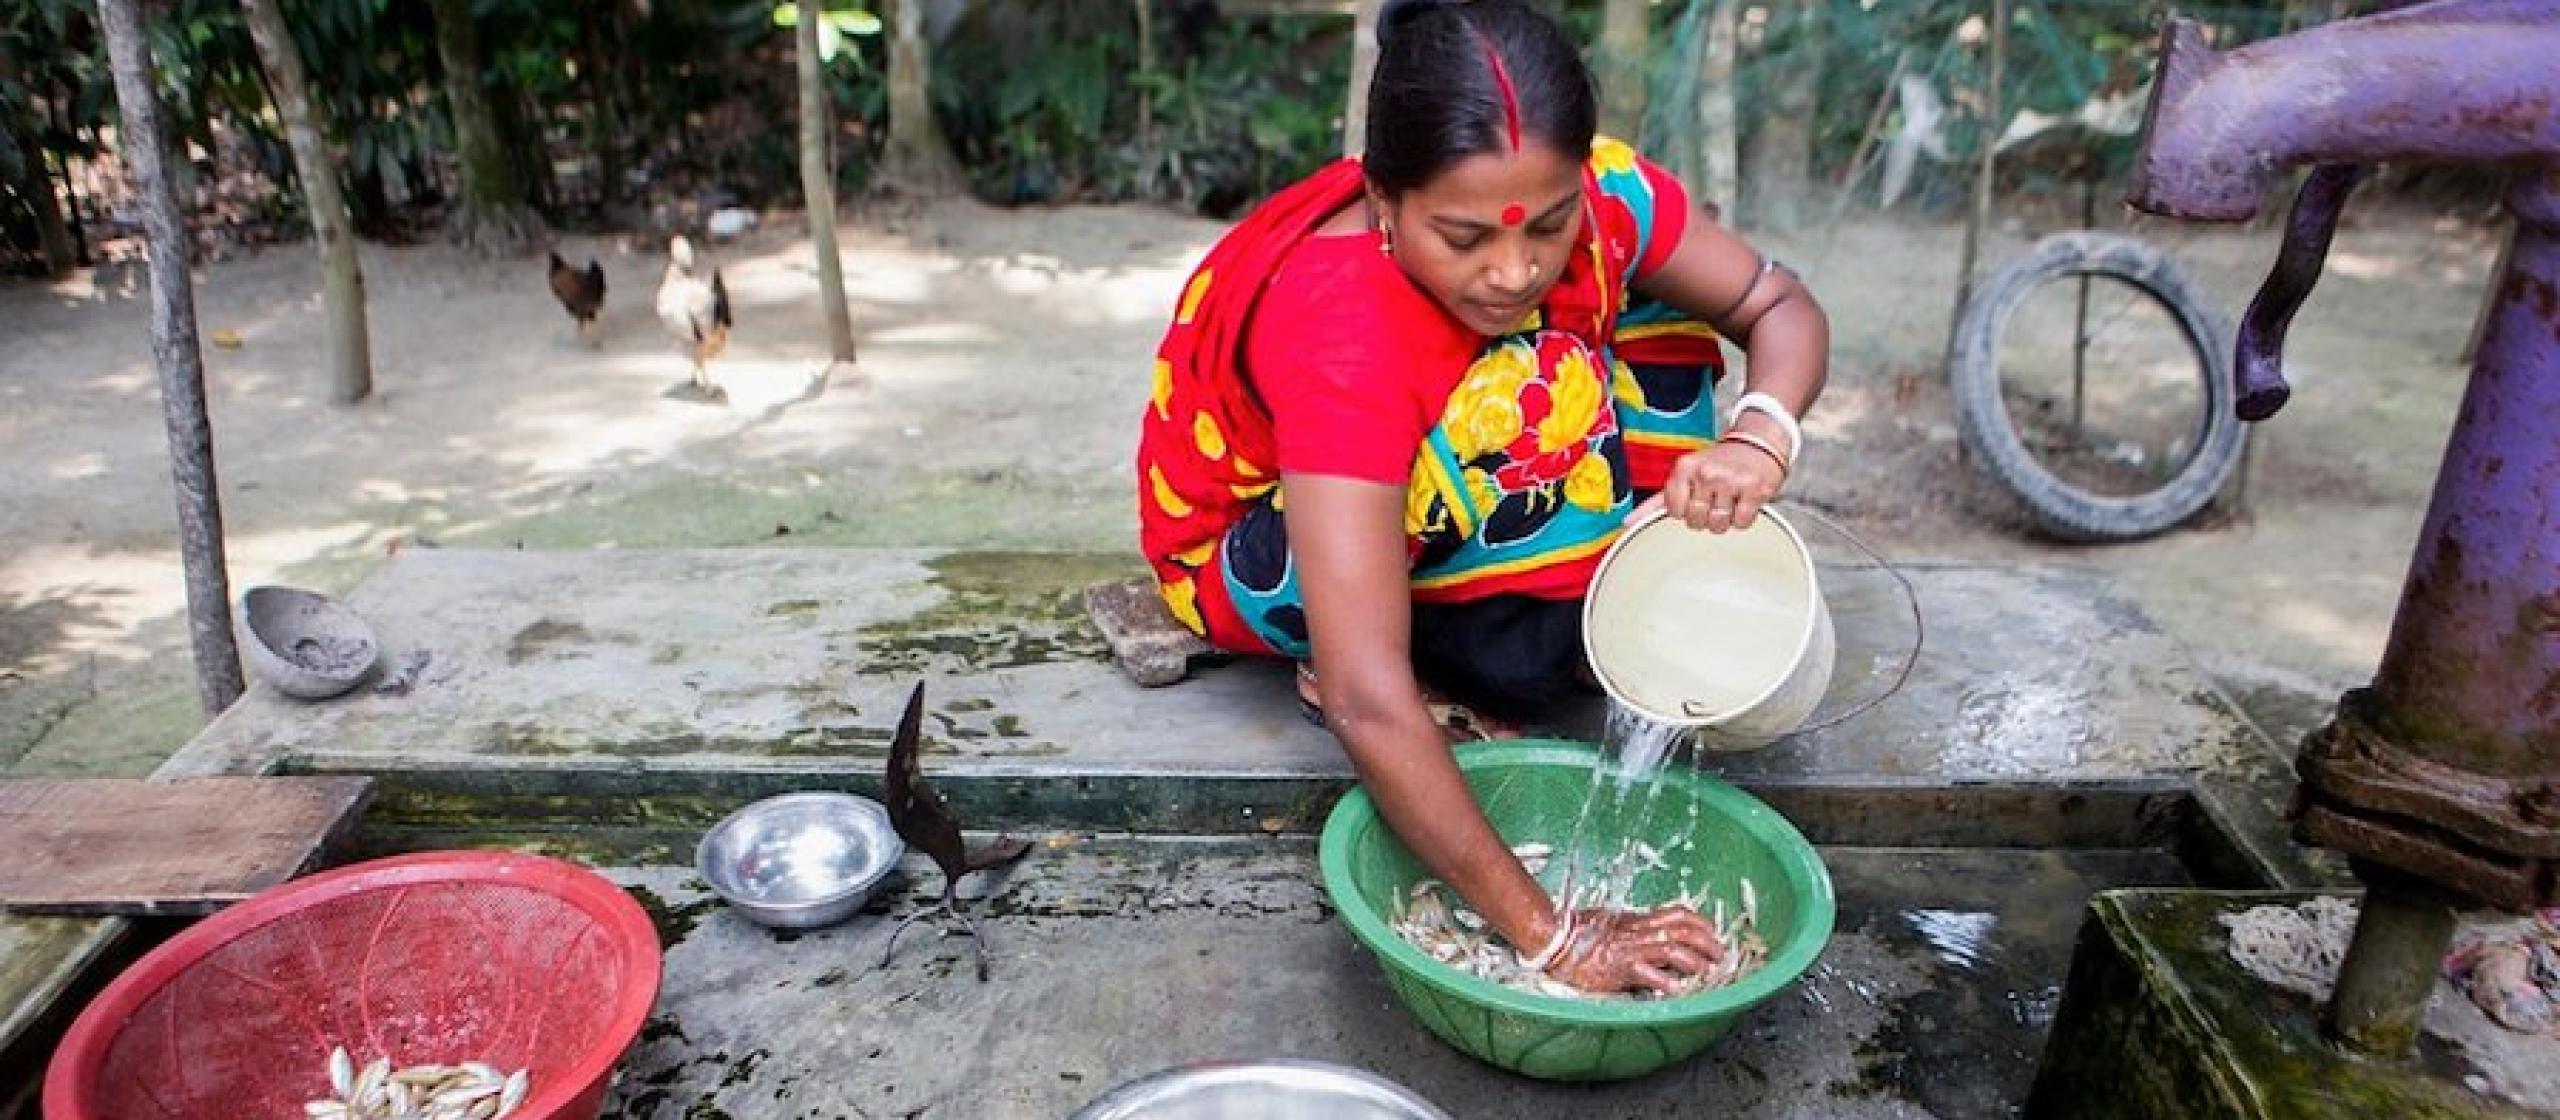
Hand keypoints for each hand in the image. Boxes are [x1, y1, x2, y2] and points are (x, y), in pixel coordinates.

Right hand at [1543, 904, 1726, 994]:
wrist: (1553, 939)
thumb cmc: (1576, 933)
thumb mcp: (1611, 924)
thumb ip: (1632, 929)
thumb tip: (1649, 936)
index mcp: (1637, 920)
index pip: (1678, 914)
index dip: (1701, 924)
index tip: (1713, 934)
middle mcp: (1639, 932)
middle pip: (1683, 930)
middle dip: (1707, 943)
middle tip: (1720, 957)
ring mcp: (1631, 949)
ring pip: (1674, 949)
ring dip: (1696, 962)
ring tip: (1708, 974)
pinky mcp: (1621, 967)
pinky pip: (1650, 974)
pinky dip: (1668, 983)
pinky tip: (1680, 992)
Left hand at [1630, 441, 1784, 533]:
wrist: (1759, 444)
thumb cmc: (1718, 464)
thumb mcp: (1685, 474)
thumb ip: (1657, 501)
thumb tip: (1628, 523)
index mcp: (1684, 467)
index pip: (1674, 512)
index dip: (1685, 512)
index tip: (1695, 499)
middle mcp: (1706, 472)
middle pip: (1696, 521)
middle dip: (1705, 517)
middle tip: (1715, 499)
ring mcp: (1730, 480)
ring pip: (1718, 525)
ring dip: (1725, 519)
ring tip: (1729, 500)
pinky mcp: (1754, 489)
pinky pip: (1742, 523)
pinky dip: (1743, 519)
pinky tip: (1744, 502)